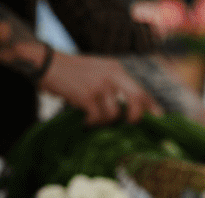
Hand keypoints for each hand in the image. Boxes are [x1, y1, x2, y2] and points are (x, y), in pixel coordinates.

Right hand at [41, 52, 161, 124]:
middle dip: (136, 118)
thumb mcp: (97, 71)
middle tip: (128, 126)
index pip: (141, 89)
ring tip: (94, 120)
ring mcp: (100, 85)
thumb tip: (126, 110)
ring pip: (115, 114)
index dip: (152, 107)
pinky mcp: (86, 96)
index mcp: (117, 69)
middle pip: (137, 100)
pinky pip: (97, 117)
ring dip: (105, 122)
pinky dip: (91, 123)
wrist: (46, 64)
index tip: (157, 120)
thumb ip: (112, 85)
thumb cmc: (71, 72)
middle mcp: (112, 75)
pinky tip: (84, 120)